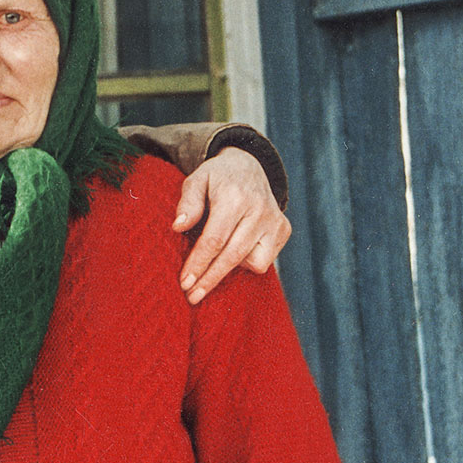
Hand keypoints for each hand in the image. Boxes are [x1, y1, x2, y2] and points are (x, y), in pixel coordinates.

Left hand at [173, 147, 290, 304]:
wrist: (248, 166)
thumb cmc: (216, 177)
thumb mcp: (196, 180)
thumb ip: (188, 202)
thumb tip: (178, 227)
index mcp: (235, 198)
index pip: (215, 239)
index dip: (199, 263)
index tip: (184, 282)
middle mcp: (259, 211)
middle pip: (233, 256)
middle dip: (210, 279)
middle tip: (192, 296)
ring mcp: (275, 221)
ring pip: (254, 263)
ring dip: (231, 269)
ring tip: (213, 264)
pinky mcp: (284, 229)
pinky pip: (265, 260)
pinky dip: (248, 261)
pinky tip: (233, 251)